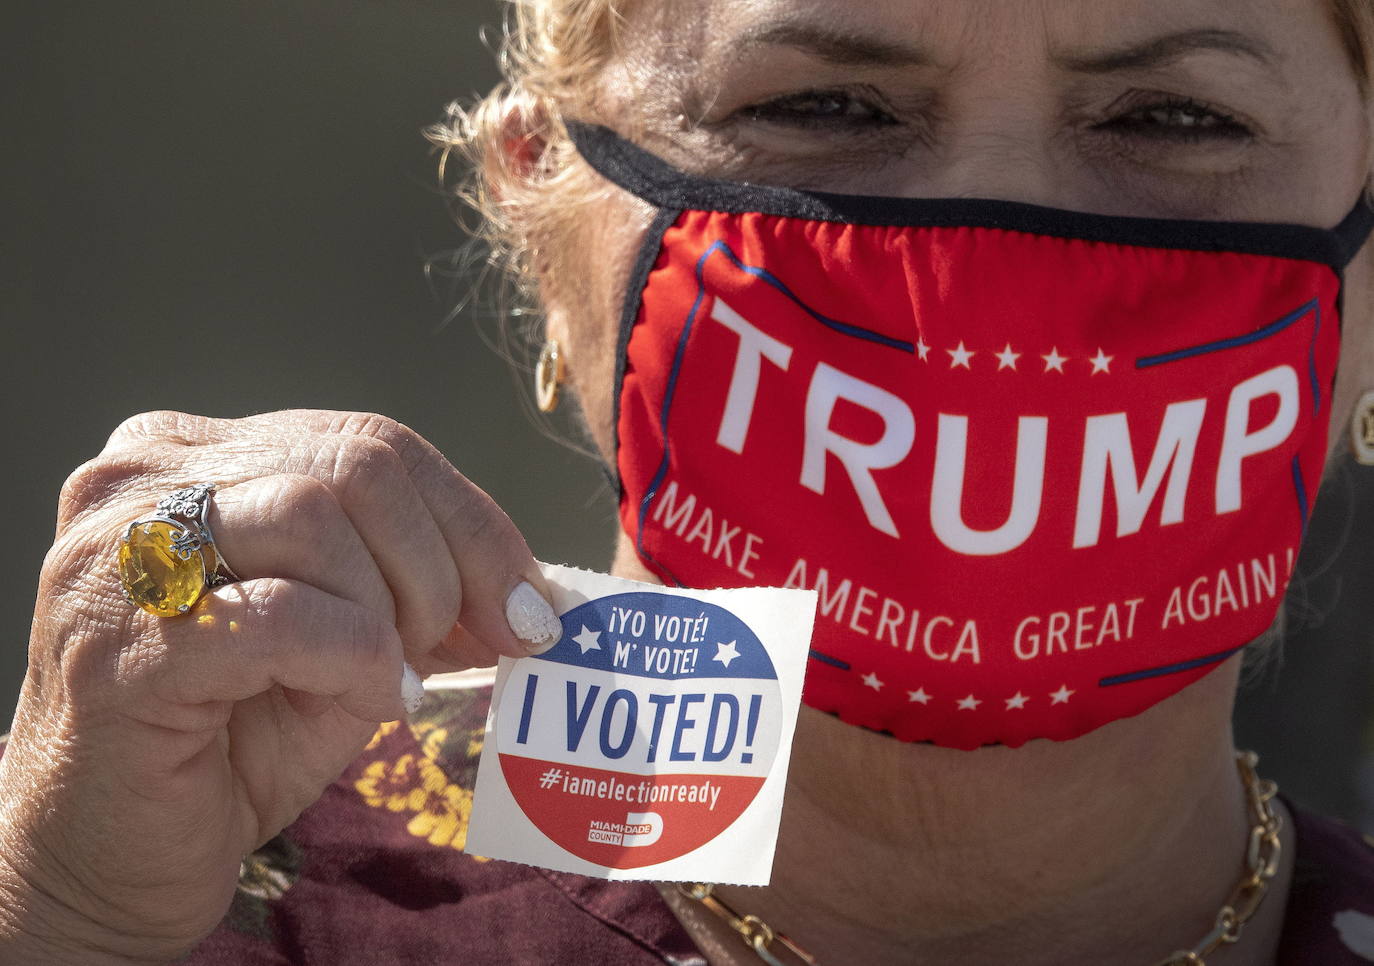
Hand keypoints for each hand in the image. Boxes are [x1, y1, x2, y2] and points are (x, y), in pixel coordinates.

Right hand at [0, 410, 562, 962]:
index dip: (471, 521)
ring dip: (393, 609)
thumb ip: (415, 588)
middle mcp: (145, 481)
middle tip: (473, 645)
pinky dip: (355, 657)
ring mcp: (120, 554)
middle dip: (446, 561)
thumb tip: (527, 587)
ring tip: (392, 680)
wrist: (111, 857)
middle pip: (353, 463)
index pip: (370, 442)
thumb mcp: (347, 640)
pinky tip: (367, 701)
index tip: (528, 605)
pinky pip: (279, 615)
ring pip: (313, 515)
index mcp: (199, 457)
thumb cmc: (234, 740)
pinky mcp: (117, 641)